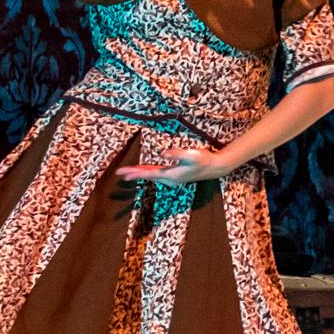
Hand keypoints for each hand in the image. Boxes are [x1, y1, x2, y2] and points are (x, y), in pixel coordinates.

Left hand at [116, 147, 233, 184]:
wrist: (214, 168)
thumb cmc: (203, 159)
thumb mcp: (191, 154)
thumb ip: (176, 154)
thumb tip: (162, 153)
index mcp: (171, 175)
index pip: (149, 173)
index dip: (136, 173)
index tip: (124, 173)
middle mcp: (170, 179)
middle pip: (148, 176)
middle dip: (134, 174)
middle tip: (119, 173)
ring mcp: (172, 178)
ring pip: (152, 175)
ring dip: (140, 173)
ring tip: (128, 172)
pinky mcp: (174, 176)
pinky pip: (157, 174)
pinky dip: (148, 173)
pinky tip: (144, 171)